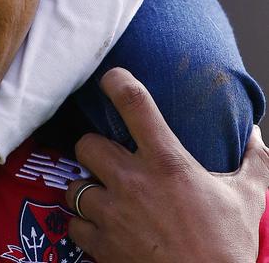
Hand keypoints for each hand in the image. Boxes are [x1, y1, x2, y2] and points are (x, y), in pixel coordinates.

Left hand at [66, 68, 268, 262]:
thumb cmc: (228, 249)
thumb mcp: (248, 199)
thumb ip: (253, 163)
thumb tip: (257, 136)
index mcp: (167, 161)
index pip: (134, 102)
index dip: (116, 81)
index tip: (111, 79)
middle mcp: (133, 182)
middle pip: (87, 143)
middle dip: (94, 149)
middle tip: (109, 160)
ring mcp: (114, 215)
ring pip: (75, 186)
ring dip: (86, 189)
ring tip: (104, 197)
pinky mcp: (103, 247)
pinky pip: (75, 225)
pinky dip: (84, 226)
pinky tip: (101, 229)